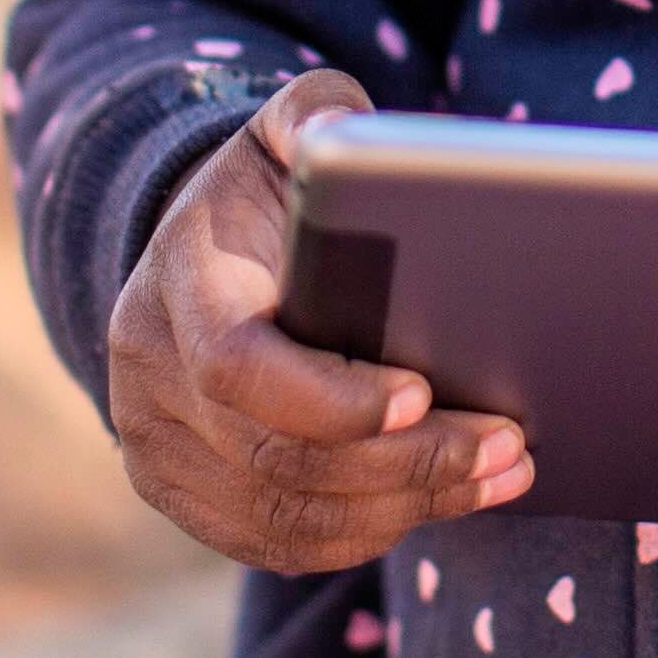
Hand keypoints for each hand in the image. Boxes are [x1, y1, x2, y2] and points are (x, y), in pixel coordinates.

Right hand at [106, 69, 535, 574]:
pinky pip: (283, 543)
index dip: (332, 398)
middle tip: (509, 442)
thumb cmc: (266, 197)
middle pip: (278, 456)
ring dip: (406, 504)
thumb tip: (349, 129)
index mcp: (175, 289)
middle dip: (405, 460)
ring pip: (288, 514)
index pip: (239, 368)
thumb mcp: (284, 135)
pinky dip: (371, 533)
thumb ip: (315, 115)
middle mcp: (148, 381)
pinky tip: (447, 501)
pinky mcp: (189, 502)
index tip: (423, 393)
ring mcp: (159, 452)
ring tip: (503, 471)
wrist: (194, 261)